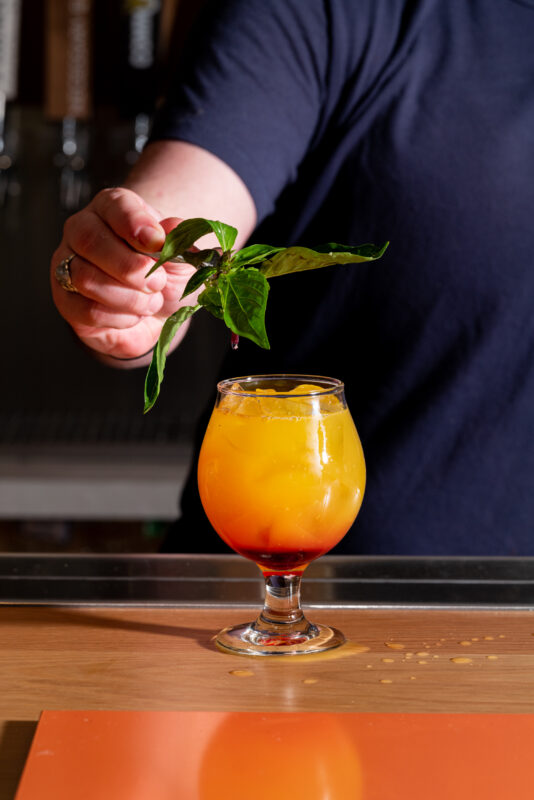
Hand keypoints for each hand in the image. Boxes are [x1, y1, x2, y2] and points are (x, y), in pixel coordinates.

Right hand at [50, 187, 196, 361]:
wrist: (155, 312)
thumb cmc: (165, 275)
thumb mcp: (181, 258)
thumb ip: (179, 242)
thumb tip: (174, 227)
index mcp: (112, 208)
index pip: (114, 205)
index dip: (134, 224)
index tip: (156, 243)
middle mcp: (82, 229)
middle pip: (90, 240)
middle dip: (130, 268)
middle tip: (158, 283)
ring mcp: (67, 264)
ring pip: (86, 278)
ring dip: (129, 297)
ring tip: (151, 302)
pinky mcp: (66, 300)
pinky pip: (87, 310)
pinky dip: (120, 318)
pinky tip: (134, 316)